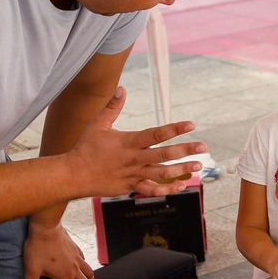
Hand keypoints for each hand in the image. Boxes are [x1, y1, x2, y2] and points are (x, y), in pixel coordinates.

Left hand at [22, 222, 99, 278]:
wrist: (46, 226)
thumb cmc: (38, 247)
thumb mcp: (31, 270)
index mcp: (65, 277)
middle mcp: (74, 269)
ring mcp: (77, 258)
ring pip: (90, 274)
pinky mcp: (75, 249)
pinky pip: (85, 262)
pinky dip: (86, 270)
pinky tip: (83, 269)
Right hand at [66, 88, 206, 197]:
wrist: (74, 175)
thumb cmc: (85, 148)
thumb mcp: (97, 124)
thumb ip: (112, 107)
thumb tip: (121, 89)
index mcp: (129, 142)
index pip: (156, 134)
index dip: (175, 129)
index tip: (191, 124)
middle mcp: (134, 159)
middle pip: (164, 155)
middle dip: (186, 150)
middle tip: (203, 147)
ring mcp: (134, 174)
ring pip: (162, 173)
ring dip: (181, 169)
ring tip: (198, 166)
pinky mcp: (131, 187)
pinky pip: (152, 190)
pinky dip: (167, 189)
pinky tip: (182, 186)